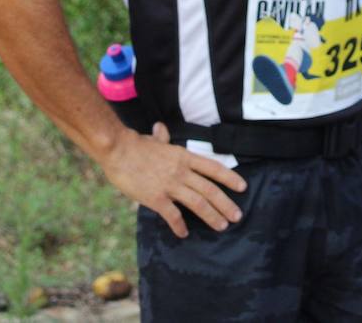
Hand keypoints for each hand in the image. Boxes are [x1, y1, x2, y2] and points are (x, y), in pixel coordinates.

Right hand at [99, 122, 246, 238]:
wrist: (118, 149)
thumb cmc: (135, 145)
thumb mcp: (155, 139)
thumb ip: (162, 138)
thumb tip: (161, 128)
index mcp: (185, 157)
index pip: (214, 168)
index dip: (230, 178)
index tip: (243, 187)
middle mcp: (182, 171)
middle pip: (210, 189)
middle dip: (226, 204)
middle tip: (237, 217)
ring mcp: (170, 184)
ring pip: (198, 202)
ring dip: (212, 216)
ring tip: (221, 226)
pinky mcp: (156, 197)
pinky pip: (172, 214)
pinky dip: (180, 225)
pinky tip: (184, 233)